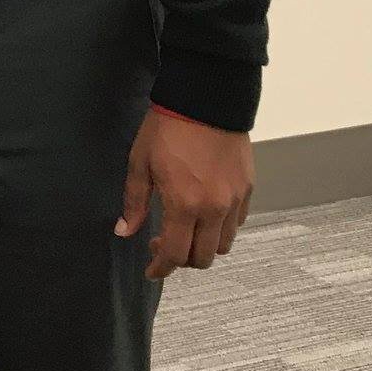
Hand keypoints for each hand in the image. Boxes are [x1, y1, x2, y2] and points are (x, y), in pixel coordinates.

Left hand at [116, 107, 252, 279]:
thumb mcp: (140, 162)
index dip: (161, 268)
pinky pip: (237, 224)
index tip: (151, 271)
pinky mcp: (247, 189)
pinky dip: (222, 229)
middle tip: (162, 244)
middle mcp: (214, 209)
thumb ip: (135, 202)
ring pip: (224, 245)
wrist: (205, 99)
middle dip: (182, 259)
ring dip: (204, 246)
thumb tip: (125, 231)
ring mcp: (234, 201)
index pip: (175, 254)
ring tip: (185, 230)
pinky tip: (204, 214)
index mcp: (184, 204)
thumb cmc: (167, 128)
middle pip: (203, 257)